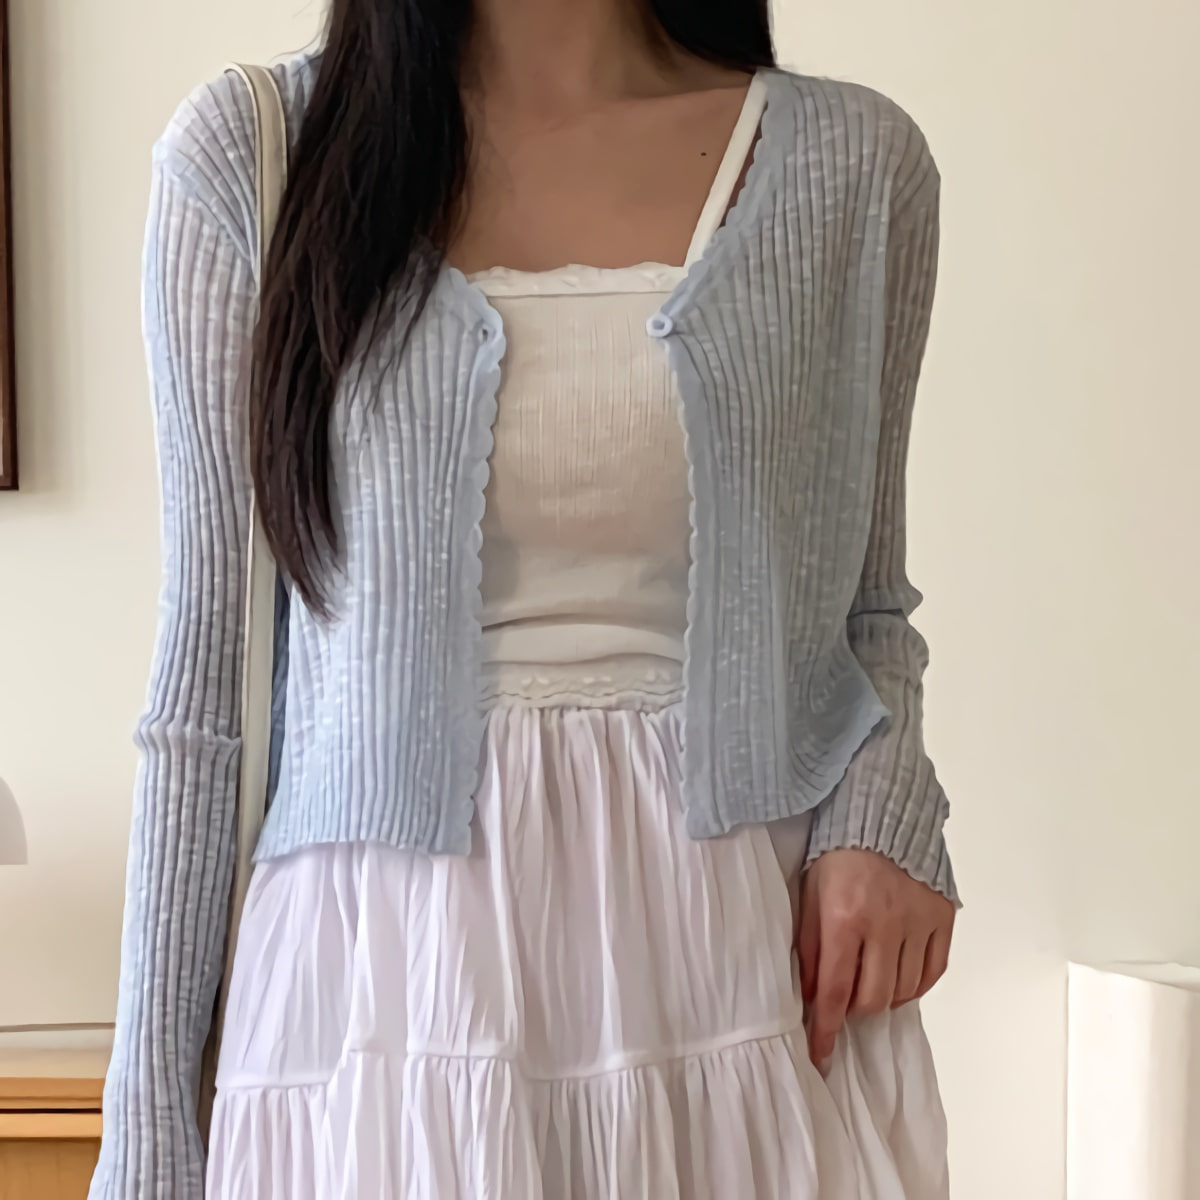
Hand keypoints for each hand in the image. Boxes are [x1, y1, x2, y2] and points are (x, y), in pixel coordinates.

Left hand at [797, 848, 953, 1071]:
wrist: (881, 811)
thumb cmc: (837, 852)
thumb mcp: (809, 894)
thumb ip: (811, 946)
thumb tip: (814, 996)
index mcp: (845, 917)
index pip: (835, 990)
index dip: (826, 1029)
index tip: (821, 1054)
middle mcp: (884, 924)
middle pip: (872, 998)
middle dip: (854, 1009)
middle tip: (845, 999)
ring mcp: (917, 921)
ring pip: (903, 990)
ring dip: (883, 997)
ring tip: (870, 983)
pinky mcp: (942, 916)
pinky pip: (933, 972)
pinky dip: (915, 984)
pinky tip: (900, 978)